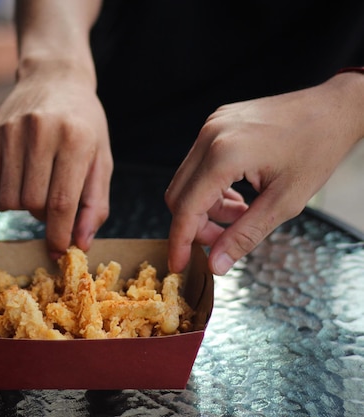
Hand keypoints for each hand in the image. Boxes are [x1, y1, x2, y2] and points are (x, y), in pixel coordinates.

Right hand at [0, 68, 112, 257]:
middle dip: (43, 216)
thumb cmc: (83, 124)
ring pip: (8, 201)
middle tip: (51, 201)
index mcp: (75, 138)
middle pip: (32, 203)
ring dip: (23, 207)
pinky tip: (17, 182)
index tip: (60, 251)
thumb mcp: (101, 160)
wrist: (53, 78)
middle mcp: (39, 131)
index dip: (60, 235)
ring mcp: (9, 132)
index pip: (62, 202)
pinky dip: (2, 199)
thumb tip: (80, 245)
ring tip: (36, 187)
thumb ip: (95, 204)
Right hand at [166, 73, 363, 274]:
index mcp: (225, 154)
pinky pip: (198, 164)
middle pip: (179, 195)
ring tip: (240, 215)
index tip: (179, 264)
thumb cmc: (317, 150)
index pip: (187, 207)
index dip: (180, 240)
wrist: (332, 109)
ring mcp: (210, 127)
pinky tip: (237, 195)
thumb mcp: (285, 202)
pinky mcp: (215, 124)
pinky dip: (211, 187)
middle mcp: (210, 136)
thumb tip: (216, 264)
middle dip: (195, 225)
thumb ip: (245, 235)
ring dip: (205, 207)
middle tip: (222, 241)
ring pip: (187, 181)